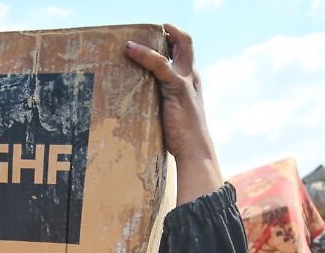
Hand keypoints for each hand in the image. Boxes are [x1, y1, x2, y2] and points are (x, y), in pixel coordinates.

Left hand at [125, 24, 221, 202]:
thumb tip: (137, 104)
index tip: (156, 38)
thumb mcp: (170, 116)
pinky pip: (160, 64)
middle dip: (171, 32)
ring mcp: (186, 81)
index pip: (186, 53)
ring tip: (133, 38)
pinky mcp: (178, 88)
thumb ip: (160, 104)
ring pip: (177, 47)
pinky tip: (130, 50)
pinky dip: (144, 54)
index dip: (173, 41)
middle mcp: (192, 77)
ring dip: (155, 38)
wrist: (195, 151)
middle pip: (186, 43)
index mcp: (191, 82)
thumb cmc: (181, 138)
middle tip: (151, 30)